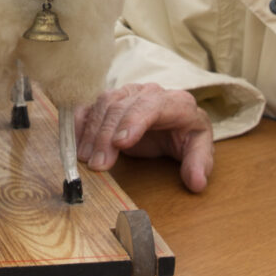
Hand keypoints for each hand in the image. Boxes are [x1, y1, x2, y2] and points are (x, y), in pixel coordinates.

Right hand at [74, 84, 215, 191]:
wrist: (176, 120)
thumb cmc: (187, 134)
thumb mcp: (200, 149)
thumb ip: (200, 164)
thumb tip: (196, 182)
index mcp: (176, 102)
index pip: (152, 105)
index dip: (134, 121)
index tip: (119, 143)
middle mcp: (149, 92)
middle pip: (122, 106)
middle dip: (106, 135)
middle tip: (98, 164)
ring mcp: (127, 94)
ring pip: (104, 103)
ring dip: (91, 131)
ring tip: (85, 159)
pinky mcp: (110, 102)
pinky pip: (90, 106)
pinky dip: (80, 124)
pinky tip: (75, 144)